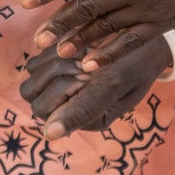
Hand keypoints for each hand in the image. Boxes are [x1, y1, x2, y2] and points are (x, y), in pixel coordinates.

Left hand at [22, 36, 174, 139]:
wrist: (143, 39)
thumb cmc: (134, 62)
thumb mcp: (113, 83)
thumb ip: (84, 109)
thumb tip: (49, 136)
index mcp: (88, 120)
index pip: (49, 113)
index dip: (65, 87)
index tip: (87, 73)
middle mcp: (72, 110)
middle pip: (35, 99)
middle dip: (56, 75)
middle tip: (82, 62)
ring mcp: (61, 91)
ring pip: (32, 80)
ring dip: (52, 62)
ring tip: (79, 54)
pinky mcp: (55, 72)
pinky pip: (34, 64)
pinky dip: (49, 53)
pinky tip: (73, 47)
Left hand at [26, 0, 174, 68]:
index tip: (26, 2)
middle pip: (85, 7)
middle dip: (58, 24)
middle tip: (35, 40)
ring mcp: (149, 6)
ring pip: (105, 27)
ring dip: (79, 41)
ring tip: (57, 53)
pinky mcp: (167, 20)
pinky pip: (132, 40)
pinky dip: (109, 53)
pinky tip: (91, 64)